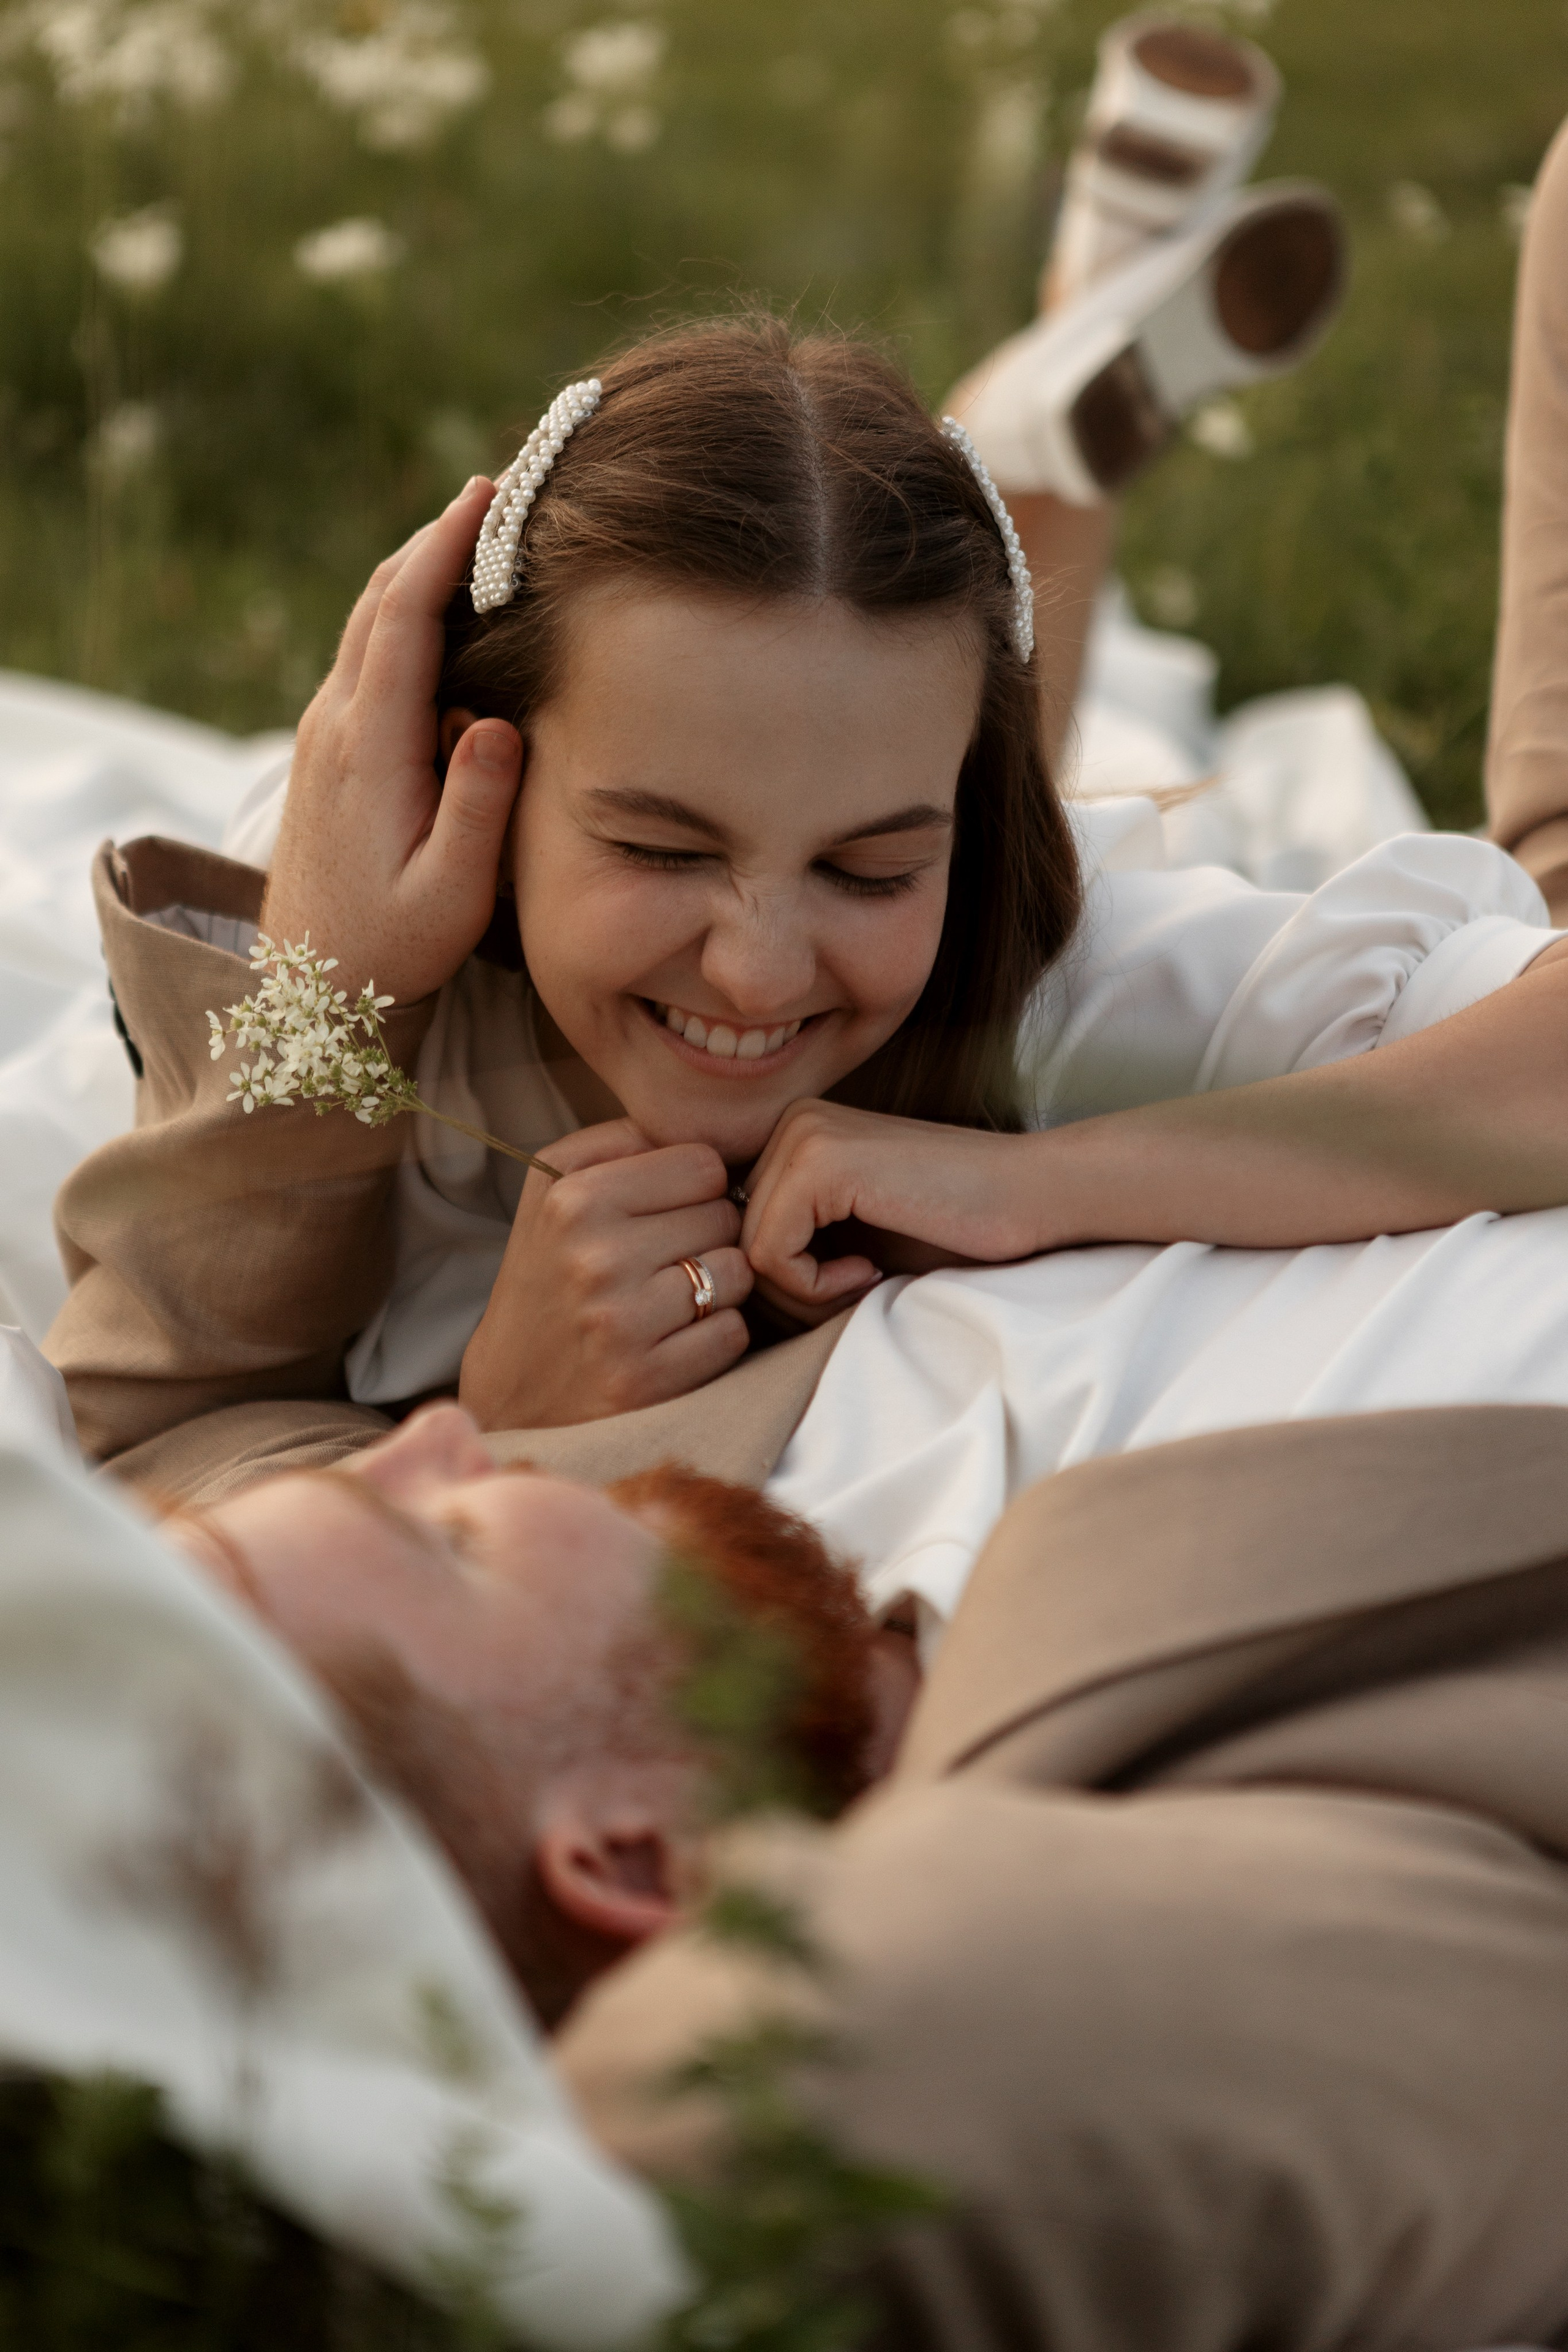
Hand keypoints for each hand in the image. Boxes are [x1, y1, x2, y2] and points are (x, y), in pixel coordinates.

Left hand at [262, 477, 520, 1002]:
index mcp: (369, 748)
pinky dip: (402, 616)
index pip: (403, 620)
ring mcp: (322, 733)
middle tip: (493, 490)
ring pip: (365, 625)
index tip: (484, 495)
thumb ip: (476, 808)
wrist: (311, 987)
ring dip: (415, 572)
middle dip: (432, 539)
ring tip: (475, 533)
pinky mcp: (326, 749)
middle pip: (377, 601)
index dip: (443, 550)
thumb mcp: (450, 893)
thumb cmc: (393, 946)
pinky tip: (441, 613)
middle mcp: (334, 725)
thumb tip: (497, 722)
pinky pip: (364, 658)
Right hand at [458, 1120, 752, 1428]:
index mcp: (572, 1197)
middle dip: (706, 1235)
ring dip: (718, 1286)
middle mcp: (593, 1255)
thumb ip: (623, 1143)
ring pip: (737, 1272)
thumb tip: (708, 1122)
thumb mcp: (554, 1189)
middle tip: (665, 1261)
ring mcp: (619, 1321)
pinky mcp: (643, 1380)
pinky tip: (676, 1339)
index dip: (695, 1187)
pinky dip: (716, 1336)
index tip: (668, 1211)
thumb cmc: (548, 1275)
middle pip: (724, 1216)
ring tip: (672, 1298)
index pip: (703, 1163)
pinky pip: (732, 1333)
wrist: (510, 1390)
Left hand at [740, 1100, 1043, 1312]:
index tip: (848, 1285)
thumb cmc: (954, 1231)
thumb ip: (792, 1248)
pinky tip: (870, 1273)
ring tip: (867, 1282)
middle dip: (791, 1291)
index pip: (741, 1231)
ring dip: (804, 1294)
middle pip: (737, 1242)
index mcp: (796, 1135)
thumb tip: (721, 1293)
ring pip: (747, 1252)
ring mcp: (803, 1135)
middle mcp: (791, 1123)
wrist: (1034, 1199)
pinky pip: (769, 1255)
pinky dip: (814, 1287)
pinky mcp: (819, 1161)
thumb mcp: (854, 1240)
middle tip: (859, 1291)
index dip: (787, 1283)